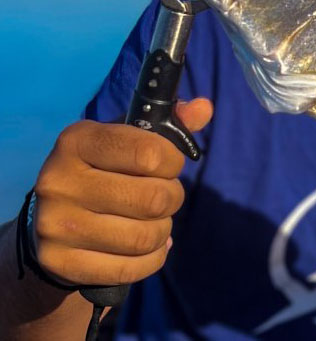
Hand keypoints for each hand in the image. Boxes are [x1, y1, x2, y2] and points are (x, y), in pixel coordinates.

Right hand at [30, 99, 212, 286]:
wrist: (50, 221)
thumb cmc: (104, 171)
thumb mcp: (129, 139)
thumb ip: (170, 124)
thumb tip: (204, 107)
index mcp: (77, 141)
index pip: (150, 153)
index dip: (173, 161)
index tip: (169, 164)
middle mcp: (59, 181)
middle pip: (153, 199)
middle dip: (172, 198)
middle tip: (163, 197)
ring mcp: (55, 225)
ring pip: (145, 237)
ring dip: (163, 231)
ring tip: (151, 221)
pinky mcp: (60, 262)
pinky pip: (131, 268)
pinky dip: (152, 258)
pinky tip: (145, 248)